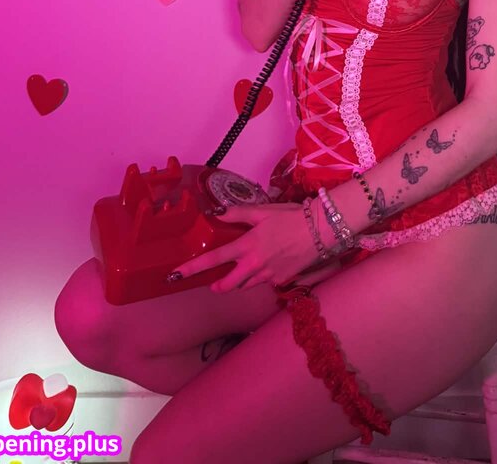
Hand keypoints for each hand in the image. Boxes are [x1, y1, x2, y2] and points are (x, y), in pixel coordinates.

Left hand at [171, 202, 339, 292]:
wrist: (320, 230)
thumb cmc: (291, 216)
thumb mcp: (263, 211)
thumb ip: (238, 213)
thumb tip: (217, 213)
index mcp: (246, 246)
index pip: (213, 260)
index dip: (192, 268)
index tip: (175, 275)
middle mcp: (254, 265)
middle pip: (228, 284)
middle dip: (219, 285)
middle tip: (215, 283)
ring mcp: (269, 276)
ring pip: (247, 284)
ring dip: (241, 280)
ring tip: (246, 268)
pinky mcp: (282, 281)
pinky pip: (266, 282)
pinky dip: (263, 276)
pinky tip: (272, 264)